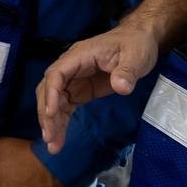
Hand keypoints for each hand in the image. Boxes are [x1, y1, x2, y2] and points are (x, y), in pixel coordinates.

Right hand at [36, 22, 158, 153]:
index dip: (52, 93)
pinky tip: (60, 137)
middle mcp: (71, 67)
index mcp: (79, 56)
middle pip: (49, 89)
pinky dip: (61, 120)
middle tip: (49, 137)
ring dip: (51, 121)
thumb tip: (120, 87)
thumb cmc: (135, 44)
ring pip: (54, 100)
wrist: (139, 41)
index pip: (57, 74)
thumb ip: (126, 71)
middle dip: (47, 113)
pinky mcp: (81, 90)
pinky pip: (65, 106)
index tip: (52, 113)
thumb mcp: (135, 56)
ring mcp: (74, 79)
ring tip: (53, 145)